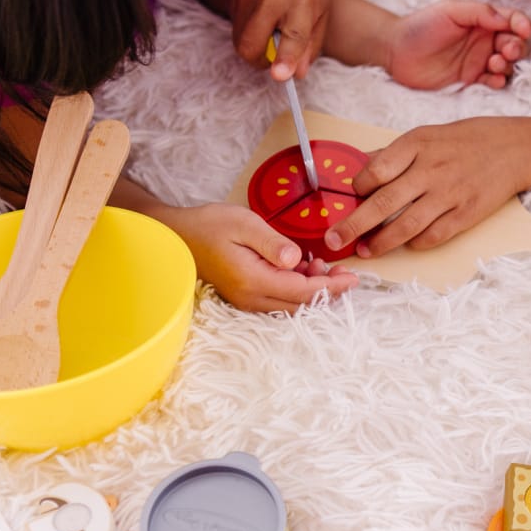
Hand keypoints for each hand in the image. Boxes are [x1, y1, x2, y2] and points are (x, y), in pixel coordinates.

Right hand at [168, 203, 357, 312]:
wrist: (178, 236)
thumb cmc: (208, 226)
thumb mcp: (244, 224)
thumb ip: (273, 243)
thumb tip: (298, 260)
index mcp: (254, 281)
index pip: (303, 293)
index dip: (331, 287)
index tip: (352, 278)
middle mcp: (251, 298)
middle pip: (301, 306)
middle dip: (327, 292)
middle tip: (343, 271)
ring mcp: (247, 301)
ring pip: (292, 306)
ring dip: (312, 290)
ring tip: (321, 264)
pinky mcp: (246, 297)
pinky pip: (279, 300)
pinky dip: (297, 289)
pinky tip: (301, 268)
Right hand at [227, 0, 331, 79]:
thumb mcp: (322, 10)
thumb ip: (310, 45)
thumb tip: (296, 74)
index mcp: (301, 2)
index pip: (291, 37)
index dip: (283, 60)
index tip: (279, 76)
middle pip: (249, 45)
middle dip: (258, 61)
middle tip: (271, 60)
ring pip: (239, 37)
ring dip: (252, 43)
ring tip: (270, 27)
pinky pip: (235, 20)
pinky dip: (246, 24)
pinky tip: (261, 9)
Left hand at [323, 117, 530, 256]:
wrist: (513, 149)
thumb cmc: (464, 141)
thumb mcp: (425, 135)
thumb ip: (392, 154)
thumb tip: (357, 169)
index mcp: (416, 145)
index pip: (375, 170)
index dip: (358, 187)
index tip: (352, 196)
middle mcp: (430, 170)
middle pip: (383, 203)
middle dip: (353, 225)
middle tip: (334, 241)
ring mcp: (449, 194)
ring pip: (406, 226)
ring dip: (381, 242)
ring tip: (365, 251)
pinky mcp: (466, 214)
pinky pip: (433, 235)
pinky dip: (415, 243)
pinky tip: (405, 244)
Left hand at [385, 1, 530, 90]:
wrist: (397, 52)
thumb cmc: (422, 26)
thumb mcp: (450, 10)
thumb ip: (479, 12)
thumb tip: (505, 20)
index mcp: (482, 20)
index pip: (510, 20)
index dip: (521, 24)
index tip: (524, 29)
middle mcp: (484, 40)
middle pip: (514, 44)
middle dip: (517, 47)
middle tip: (507, 50)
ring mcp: (478, 61)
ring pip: (507, 64)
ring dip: (508, 64)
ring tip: (494, 63)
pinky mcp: (470, 81)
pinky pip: (492, 82)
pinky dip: (498, 81)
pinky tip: (494, 79)